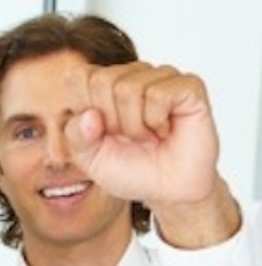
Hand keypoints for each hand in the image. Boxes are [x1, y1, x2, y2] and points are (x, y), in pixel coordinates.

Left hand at [64, 62, 219, 208]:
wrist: (167, 191)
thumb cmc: (129, 169)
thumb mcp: (88, 158)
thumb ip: (75, 136)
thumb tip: (90, 115)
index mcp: (103, 84)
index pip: (78, 76)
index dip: (84, 108)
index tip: (101, 131)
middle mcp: (133, 75)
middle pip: (101, 80)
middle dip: (110, 121)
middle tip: (129, 137)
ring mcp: (162, 77)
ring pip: (128, 88)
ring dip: (134, 125)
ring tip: (148, 136)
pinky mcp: (189, 86)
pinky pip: (158, 94)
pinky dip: (156, 121)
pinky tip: (165, 130)